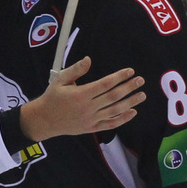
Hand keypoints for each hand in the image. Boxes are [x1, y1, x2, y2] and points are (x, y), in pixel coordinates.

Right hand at [20, 57, 145, 141]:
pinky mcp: (91, 128)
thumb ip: (76, 69)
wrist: (45, 119)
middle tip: (140, 81)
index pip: (105, 84)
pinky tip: (133, 112)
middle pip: (113, 96)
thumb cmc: (52, 97)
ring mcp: (91, 119)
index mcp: (81, 94)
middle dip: (129, 88)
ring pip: (115, 110)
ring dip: (130, 102)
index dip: (119, 77)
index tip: (129, 71)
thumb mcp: (60, 79)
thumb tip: (89, 59)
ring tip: (141, 95)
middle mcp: (88, 107)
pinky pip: (110, 124)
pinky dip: (123, 118)